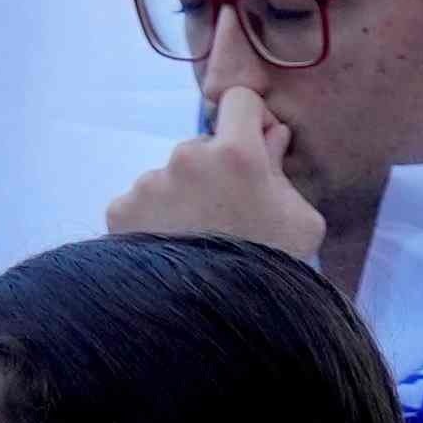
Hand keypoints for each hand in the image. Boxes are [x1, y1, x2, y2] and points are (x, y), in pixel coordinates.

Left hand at [112, 73, 331, 263]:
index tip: (256, 144)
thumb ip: (283, 170)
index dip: (249, 119)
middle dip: (215, 171)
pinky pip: (141, 204)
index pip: (237, 99)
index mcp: (235, 153)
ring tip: (196, 243)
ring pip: (170, 178)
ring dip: (183, 199)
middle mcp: (186, 157)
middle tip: (227, 217)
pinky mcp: (121, 210)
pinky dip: (153, 222)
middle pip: (202, 147)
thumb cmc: (271, 269)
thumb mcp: (301, 221)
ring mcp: (148, 183)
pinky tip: (171, 252)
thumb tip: (271, 136)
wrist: (213, 323)